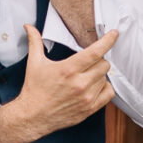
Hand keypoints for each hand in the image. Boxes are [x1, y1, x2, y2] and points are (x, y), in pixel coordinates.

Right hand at [0, 25, 118, 142]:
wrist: (32, 116)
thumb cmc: (34, 89)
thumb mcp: (34, 63)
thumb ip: (35, 42)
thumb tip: (29, 27)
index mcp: (68, 69)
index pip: (96, 52)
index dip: (108, 41)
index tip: (113, 34)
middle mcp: (80, 83)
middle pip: (104, 64)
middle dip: (98, 59)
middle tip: (88, 61)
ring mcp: (86, 97)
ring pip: (106, 78)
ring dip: (99, 74)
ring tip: (86, 75)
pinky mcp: (89, 108)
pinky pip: (109, 93)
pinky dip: (105, 87)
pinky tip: (95, 85)